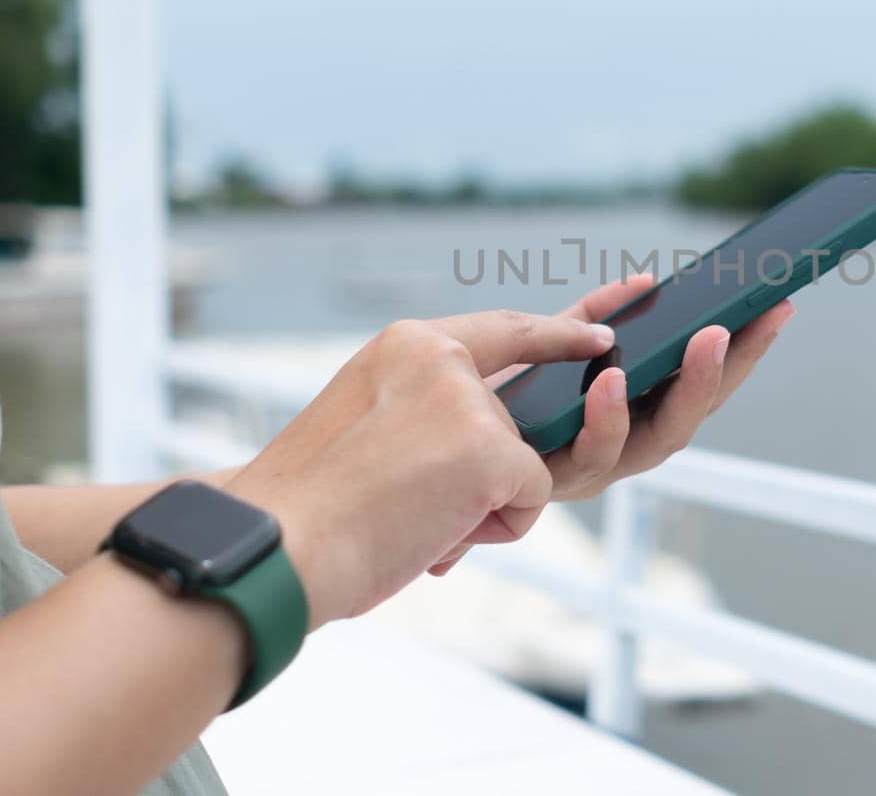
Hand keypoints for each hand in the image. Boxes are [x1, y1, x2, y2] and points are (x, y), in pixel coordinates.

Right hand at [225, 310, 614, 626]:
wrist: (274, 546)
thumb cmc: (307, 510)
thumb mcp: (366, 428)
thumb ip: (428, 415)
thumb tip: (491, 454)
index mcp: (404, 346)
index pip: (504, 330)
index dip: (558, 334)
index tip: (601, 332)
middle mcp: (440, 357)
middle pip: (514, 420)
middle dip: (489, 472)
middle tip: (415, 502)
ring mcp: (470, 400)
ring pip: (523, 463)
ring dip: (479, 505)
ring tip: (409, 518)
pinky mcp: (492, 449)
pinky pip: (531, 497)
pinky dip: (492, 529)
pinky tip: (434, 531)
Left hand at [486, 274, 795, 502]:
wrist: (427, 437)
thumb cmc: (491, 394)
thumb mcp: (550, 343)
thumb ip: (592, 317)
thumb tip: (643, 283)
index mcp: (634, 420)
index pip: (702, 387)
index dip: (746, 352)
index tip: (780, 306)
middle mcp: (621, 451)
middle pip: (692, 416)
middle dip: (727, 369)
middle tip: (752, 321)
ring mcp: (590, 470)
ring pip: (655, 442)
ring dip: (685, 390)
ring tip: (700, 341)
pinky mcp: (550, 480)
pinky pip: (589, 451)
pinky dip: (607, 414)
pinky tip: (614, 375)